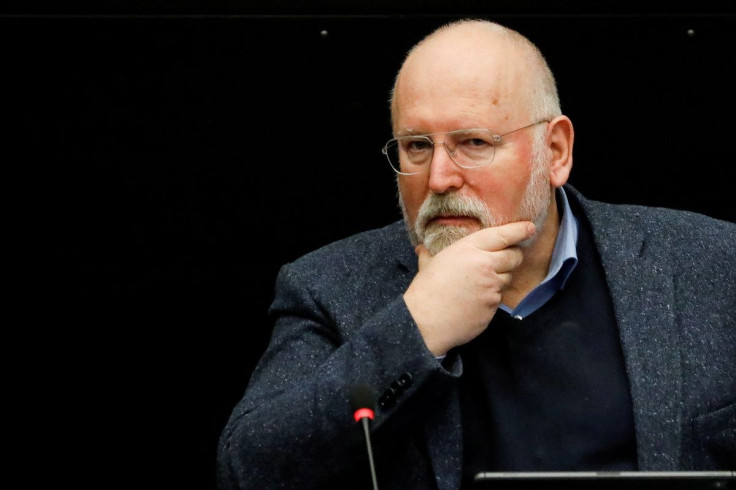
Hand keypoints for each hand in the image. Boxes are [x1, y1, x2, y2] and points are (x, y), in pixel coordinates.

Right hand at [403, 221, 535, 356]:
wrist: (426, 322)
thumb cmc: (425, 291)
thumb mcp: (428, 266)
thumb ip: (430, 255)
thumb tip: (422, 249)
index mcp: (468, 249)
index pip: (502, 235)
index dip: (519, 230)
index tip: (529, 228)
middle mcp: (484, 265)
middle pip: (514, 257)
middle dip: (514, 256)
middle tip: (507, 257)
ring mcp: (491, 287)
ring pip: (507, 279)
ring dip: (500, 279)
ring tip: (480, 283)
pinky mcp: (493, 307)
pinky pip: (498, 299)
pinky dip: (490, 298)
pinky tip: (474, 301)